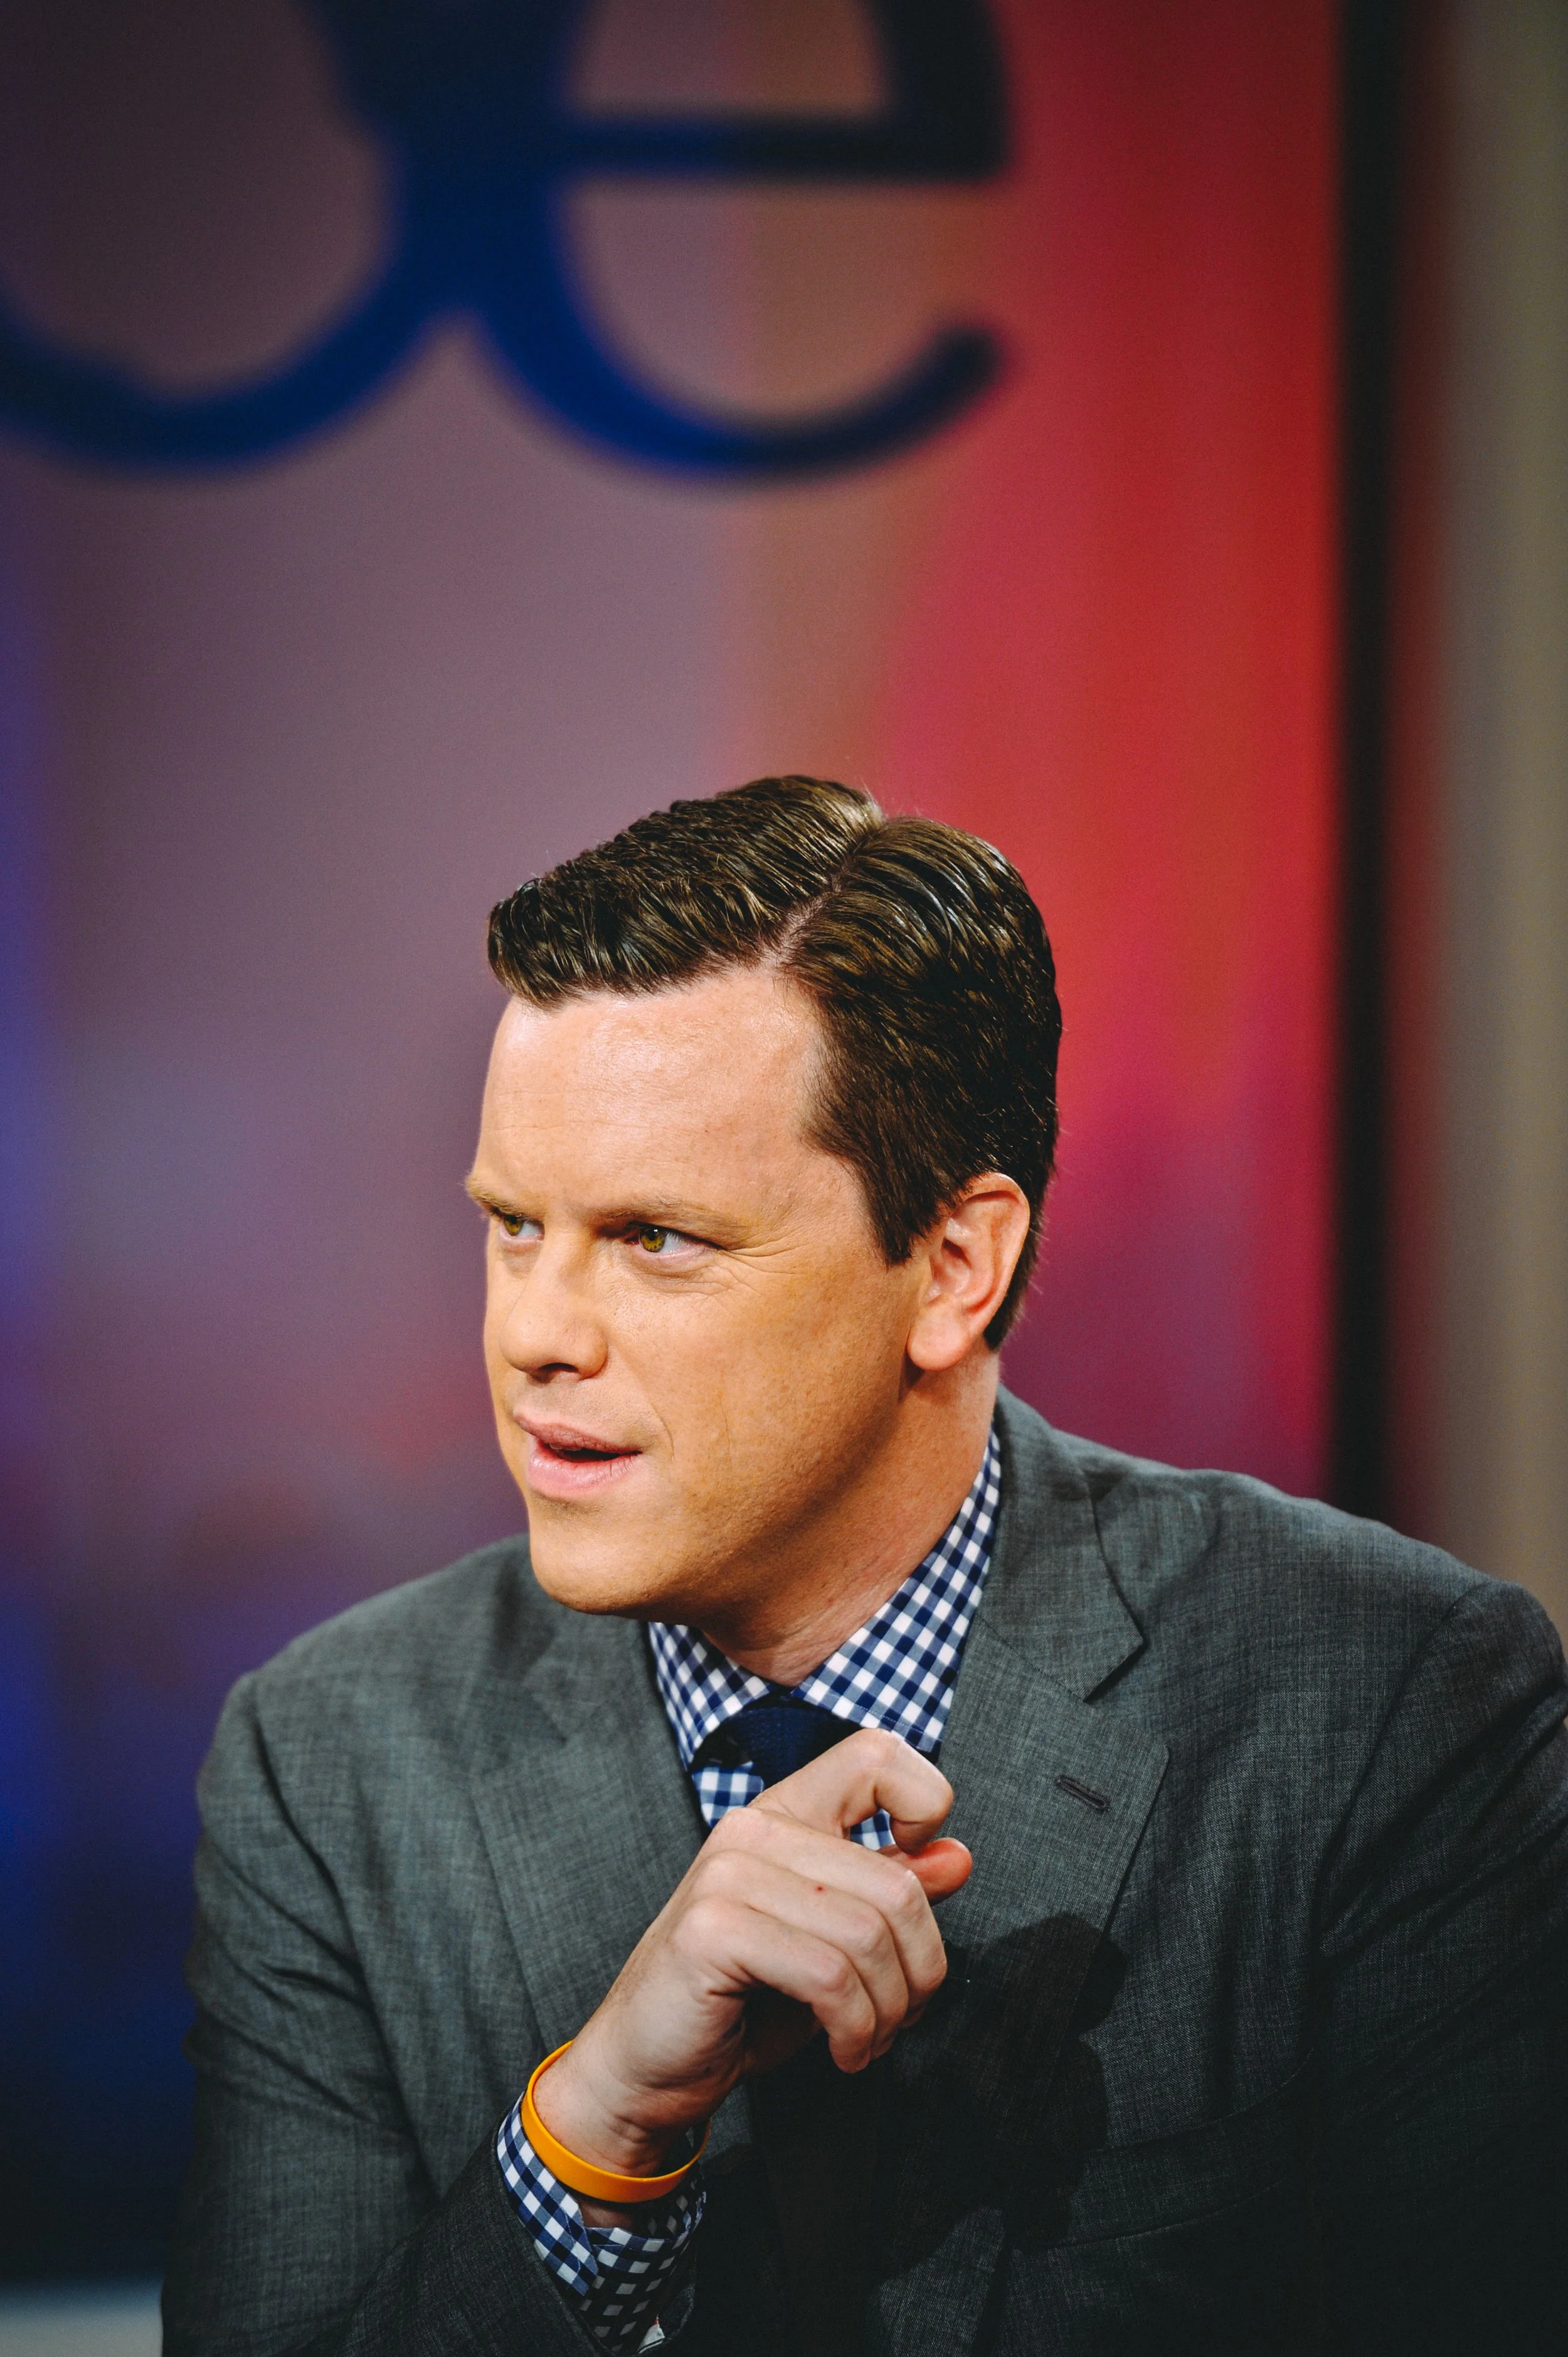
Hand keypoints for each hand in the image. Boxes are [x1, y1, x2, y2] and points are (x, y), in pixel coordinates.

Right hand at [530, 1728, 970, 2212]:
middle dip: (918, 1970)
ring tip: (866, 2038)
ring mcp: (727, 1873)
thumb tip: (956, 1857)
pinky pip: (828, 1976)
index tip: (917, 1877)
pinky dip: (854, 2028)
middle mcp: (754, 1828)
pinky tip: (842, 2050)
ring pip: (867, 1933)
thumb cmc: (741, 2002)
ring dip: (888, 2011)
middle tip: (901, 2015)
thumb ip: (889, 1891)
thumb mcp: (833, 1941)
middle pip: (895, 1883)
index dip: (924, 1801)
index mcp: (786, 1813)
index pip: (876, 1755)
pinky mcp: (712, 1930)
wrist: (646, 2065)